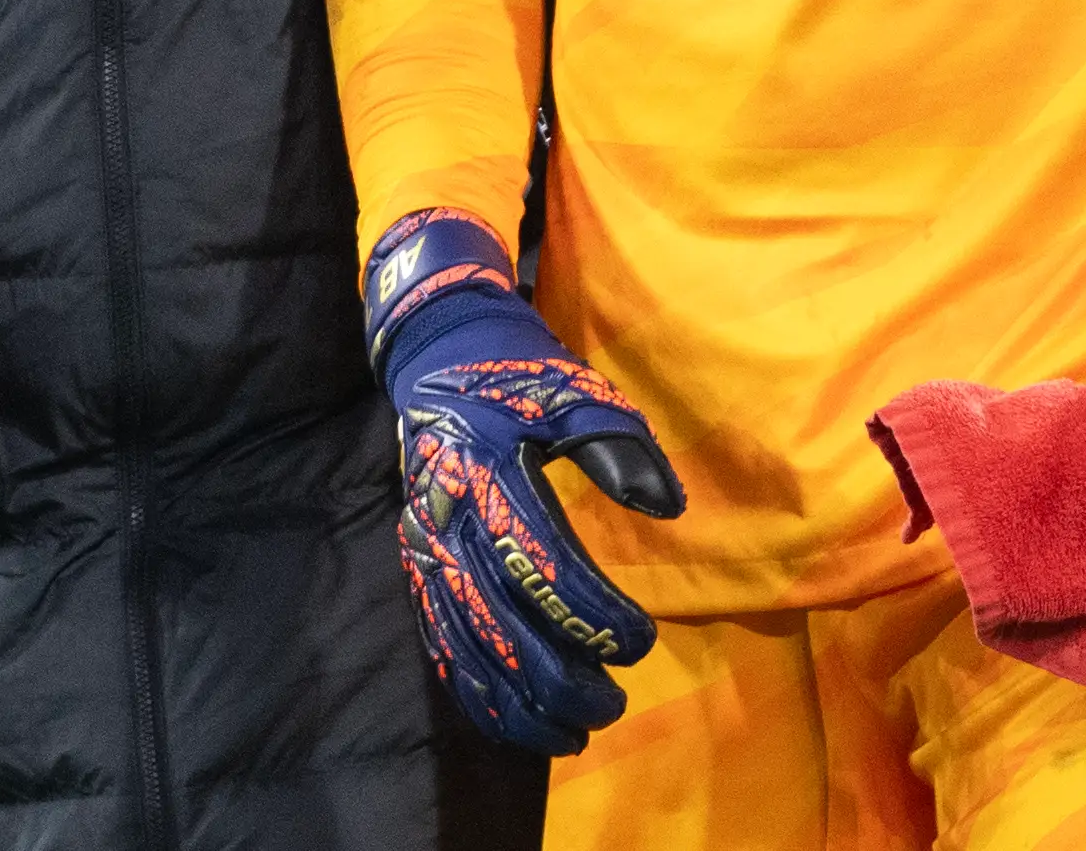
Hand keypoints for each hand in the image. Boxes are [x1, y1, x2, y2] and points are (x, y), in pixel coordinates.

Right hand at [366, 209, 684, 754]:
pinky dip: (474, 688)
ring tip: (572, 733)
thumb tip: (666, 506)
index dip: (591, 612)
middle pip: (499, 620)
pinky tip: (511, 721)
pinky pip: (439, 638)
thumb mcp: (572, 389)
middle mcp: (450, 518)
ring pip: (466, 643)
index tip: (639, 641)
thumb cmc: (515, 371)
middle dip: (557, 676)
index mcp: (490, 473)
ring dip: (516, 699)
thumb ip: (619, 447)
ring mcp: (427, 545)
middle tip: (612, 704)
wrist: (435, 353)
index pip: (541, 562)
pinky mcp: (418, 561)